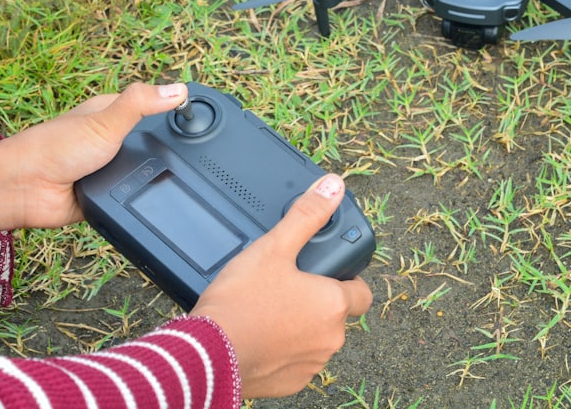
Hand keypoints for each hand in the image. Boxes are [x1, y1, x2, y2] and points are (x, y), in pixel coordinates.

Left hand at [0, 82, 187, 230]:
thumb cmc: (55, 147)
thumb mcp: (105, 120)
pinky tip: (151, 200)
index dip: (172, 109)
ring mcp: (107, 168)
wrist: (26, 190)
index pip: (150, 107)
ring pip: (142, 172)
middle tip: (195, 155)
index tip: (199, 115)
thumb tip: (178, 90)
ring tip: (177, 180)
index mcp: (109, 114)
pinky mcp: (105, 196)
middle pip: (150, 143)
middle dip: (164, 151)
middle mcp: (109, 140)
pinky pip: (130, 197)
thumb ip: (141, 104)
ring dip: (149, 177)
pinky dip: (136, 198)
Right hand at [191, 174, 373, 397]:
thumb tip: (334, 186)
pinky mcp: (291, 384)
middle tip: (286, 284)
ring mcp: (312, 364)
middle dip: (316, 300)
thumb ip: (306, 216)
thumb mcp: (274, 247)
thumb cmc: (242, 301)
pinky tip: (259, 333)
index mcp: (333, 304)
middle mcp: (331, 339)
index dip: (347, 278)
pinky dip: (283, 349)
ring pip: (316, 338)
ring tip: (267, 308)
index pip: (362, 292)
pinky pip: (296, 361)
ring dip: (301, 325)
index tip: (326, 271)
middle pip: (336, 314)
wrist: (209, 353)